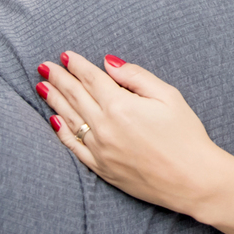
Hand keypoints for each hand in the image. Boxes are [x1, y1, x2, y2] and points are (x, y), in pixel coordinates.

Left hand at [37, 52, 224, 214]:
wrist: (191, 179)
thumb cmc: (185, 135)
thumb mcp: (168, 96)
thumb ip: (136, 77)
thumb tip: (109, 63)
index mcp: (121, 106)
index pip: (92, 79)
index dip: (77, 65)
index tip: (65, 55)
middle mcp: (104, 127)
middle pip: (75, 97)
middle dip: (59, 79)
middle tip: (44, 66)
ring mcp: (100, 149)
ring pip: (69, 119)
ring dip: (54, 101)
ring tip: (42, 87)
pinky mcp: (101, 168)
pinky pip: (74, 146)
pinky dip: (62, 132)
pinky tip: (54, 120)